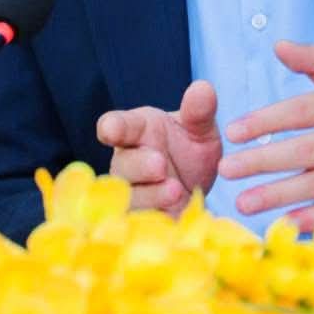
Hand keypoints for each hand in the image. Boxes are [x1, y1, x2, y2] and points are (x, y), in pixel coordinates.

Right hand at [96, 79, 221, 216]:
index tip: (110, 129)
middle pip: (124, 165)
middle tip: (161, 164)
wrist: (196, 191)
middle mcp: (127, 163)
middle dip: (140, 165)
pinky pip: (140, 225)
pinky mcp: (139, 223)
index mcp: (137, 131)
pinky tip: (176, 217)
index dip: (112, 127)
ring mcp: (131, 194)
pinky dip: (157, 221)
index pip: (118, 126)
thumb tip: (203, 88)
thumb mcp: (200, 129)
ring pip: (131, 197)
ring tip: (176, 190)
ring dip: (151, 195)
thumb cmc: (190, 150)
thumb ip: (200, 111)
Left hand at [217, 41, 313, 230]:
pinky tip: (283, 223)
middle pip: (305, 151)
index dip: (266, 121)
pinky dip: (311, 218)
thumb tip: (279, 46)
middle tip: (227, 168)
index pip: (302, 112)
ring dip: (277, 195)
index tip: (234, 130)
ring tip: (243, 201)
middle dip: (263, 162)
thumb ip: (313, 60)